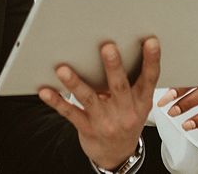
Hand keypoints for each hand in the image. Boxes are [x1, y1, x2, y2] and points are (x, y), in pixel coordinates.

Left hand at [38, 38, 159, 169]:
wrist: (117, 155)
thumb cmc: (126, 121)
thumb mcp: (137, 104)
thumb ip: (131, 80)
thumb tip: (113, 48)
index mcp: (141, 101)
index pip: (149, 79)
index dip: (152, 60)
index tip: (151, 42)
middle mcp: (125, 111)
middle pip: (119, 86)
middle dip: (114, 66)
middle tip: (108, 47)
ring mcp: (105, 121)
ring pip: (89, 99)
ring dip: (75, 83)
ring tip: (63, 69)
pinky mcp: (87, 128)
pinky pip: (70, 113)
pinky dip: (57, 101)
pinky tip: (45, 91)